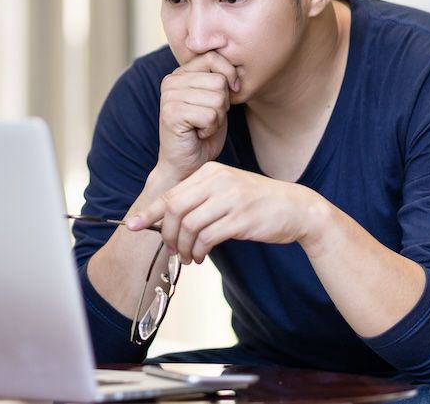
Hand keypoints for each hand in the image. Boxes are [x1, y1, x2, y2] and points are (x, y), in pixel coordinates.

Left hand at [126, 161, 327, 263]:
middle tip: (173, 250)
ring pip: (190, 226)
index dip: (150, 212)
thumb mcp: (225, 191)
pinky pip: (207, 238)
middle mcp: (218, 181)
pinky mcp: (241, 219)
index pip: (171, 193)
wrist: (296, 208)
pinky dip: (199, 251)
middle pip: (176, 210)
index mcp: (210, 171)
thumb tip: (166, 221)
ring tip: (189, 257)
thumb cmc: (257, 203)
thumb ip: (199, 199)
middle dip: (168, 235)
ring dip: (184, 247)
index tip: (133, 226)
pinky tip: (202, 256)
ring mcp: (230, 199)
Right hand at [157, 52, 239, 181]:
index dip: (229, 75)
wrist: (186, 164)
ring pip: (217, 98)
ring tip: (202, 126)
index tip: (230, 93)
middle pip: (219, 80)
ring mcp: (169, 97)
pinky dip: (210, 128)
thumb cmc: (203, 133)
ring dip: (217, 118)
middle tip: (207, 118)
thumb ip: (219, 79)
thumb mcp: (215, 100)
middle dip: (222, 104)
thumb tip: (236, 69)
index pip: (213, 57)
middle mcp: (171, 81)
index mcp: (180, 73)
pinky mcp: (171, 114)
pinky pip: (210, 115)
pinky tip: (197, 133)